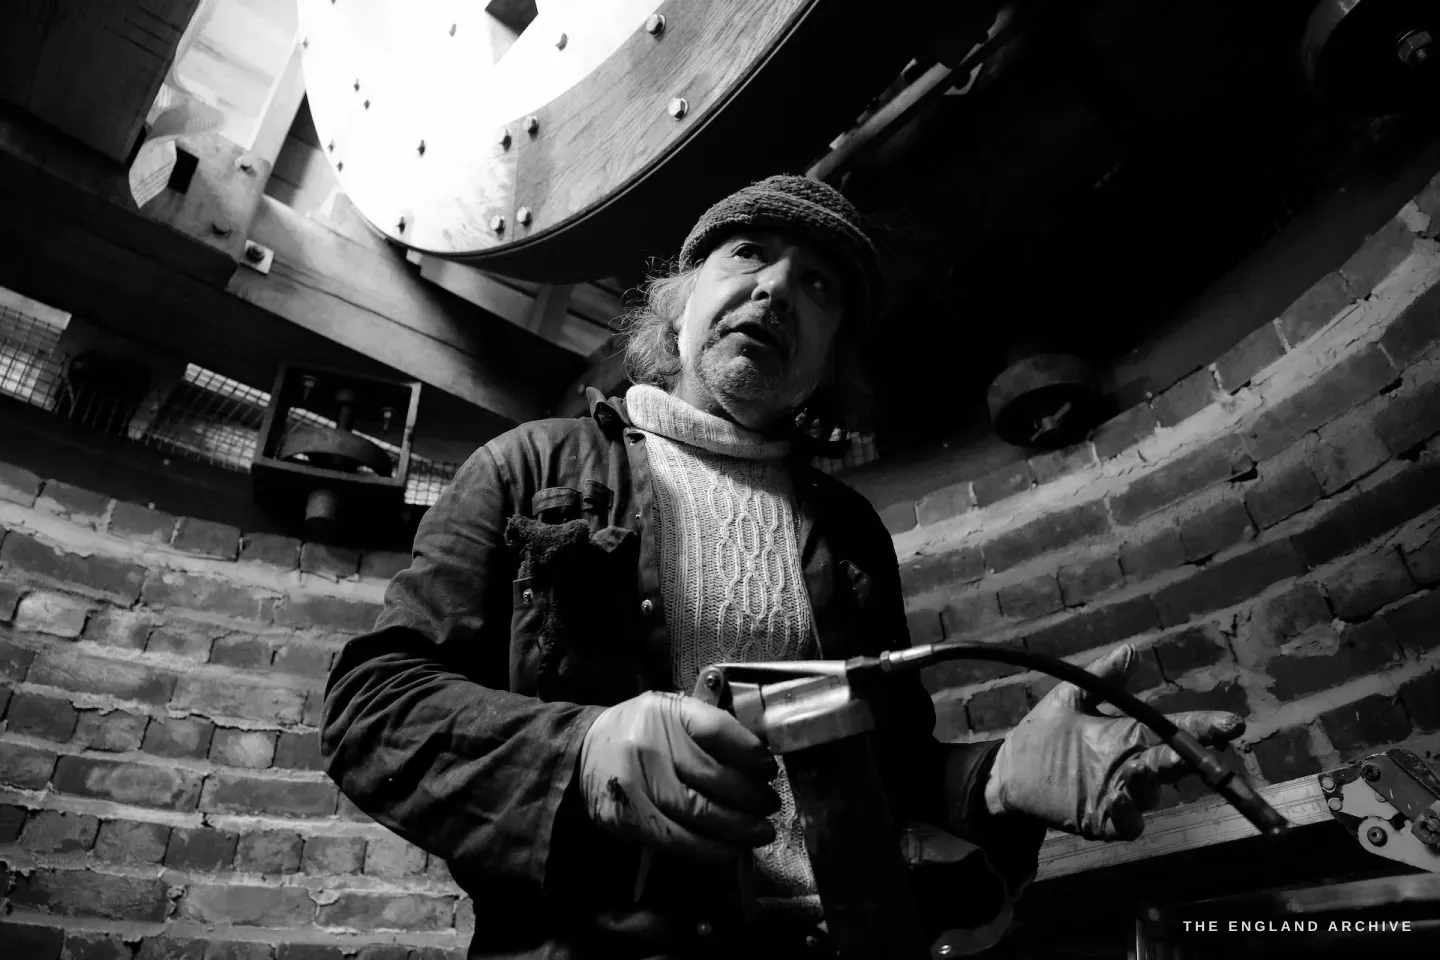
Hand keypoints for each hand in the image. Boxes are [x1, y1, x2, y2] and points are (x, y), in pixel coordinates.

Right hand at [578, 691, 780, 860]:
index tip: (769, 769)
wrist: (584, 749)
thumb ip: (710, 730)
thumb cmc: (643, 732)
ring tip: (760, 832)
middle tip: (770, 805)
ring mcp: (633, 783)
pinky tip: (729, 847)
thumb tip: (759, 761)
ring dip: (737, 829)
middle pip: (712, 776)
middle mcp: (647, 744)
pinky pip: (675, 839)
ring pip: (696, 813)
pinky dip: (708, 848)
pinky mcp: (623, 818)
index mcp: (665, 712)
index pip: (717, 730)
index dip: (750, 753)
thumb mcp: (672, 714)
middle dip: (751, 797)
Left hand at [984, 644, 1244, 840]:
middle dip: (1190, 755)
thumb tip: (1131, 649)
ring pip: (1152, 792)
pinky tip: (1119, 800)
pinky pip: (1127, 824)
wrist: (1008, 771)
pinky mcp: (1101, 820)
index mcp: (1130, 735)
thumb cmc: (1043, 733)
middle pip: (1172, 762)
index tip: (1233, 722)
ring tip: (1144, 767)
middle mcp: (1132, 766)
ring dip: (1153, 780)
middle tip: (1205, 746)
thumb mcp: (1071, 697)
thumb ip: (1103, 677)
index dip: (1205, 727)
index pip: (1176, 730)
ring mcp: (1120, 794)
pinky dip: (1129, 815)